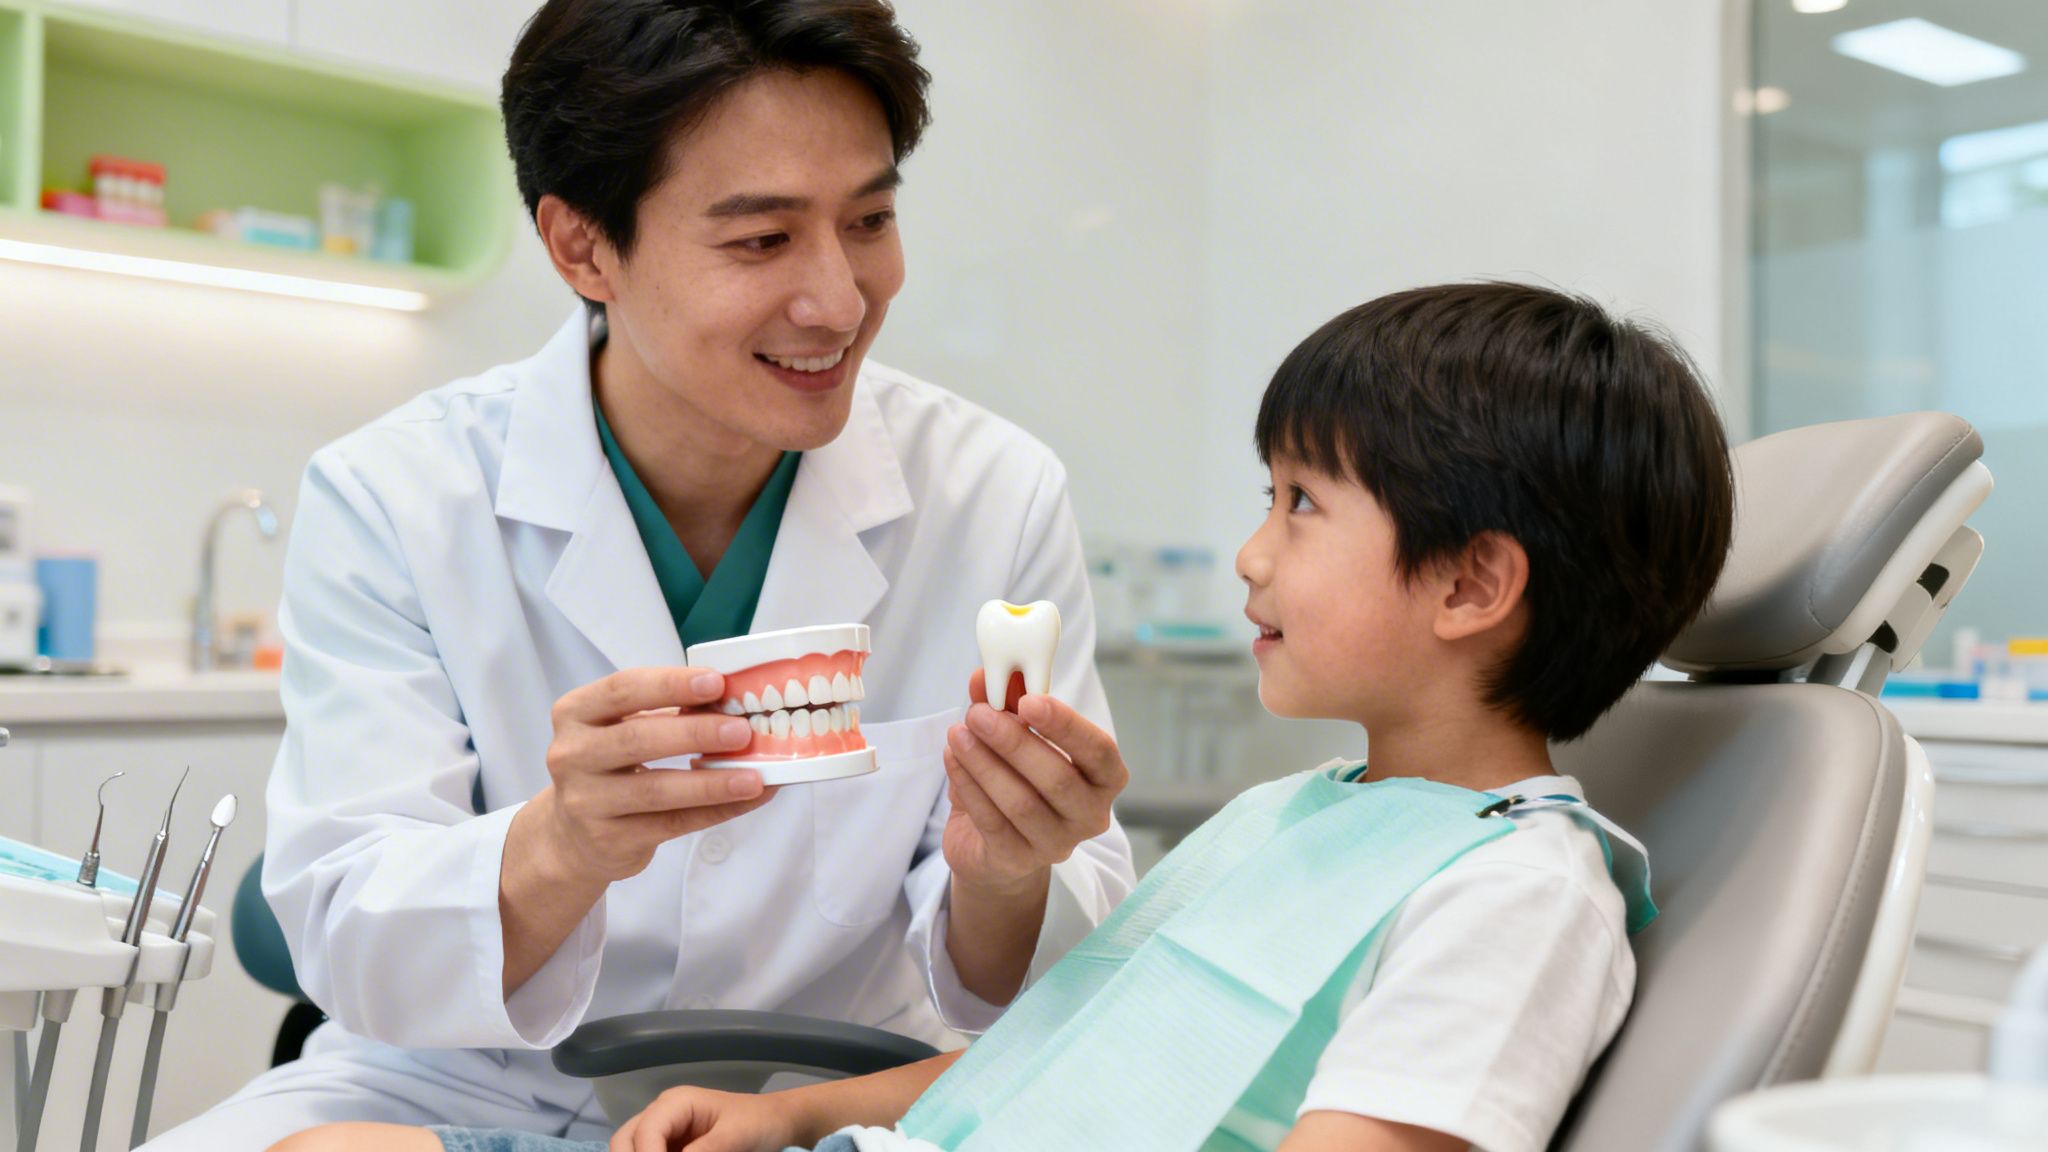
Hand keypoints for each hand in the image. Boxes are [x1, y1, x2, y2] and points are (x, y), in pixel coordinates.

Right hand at [532, 666, 779, 885]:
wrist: (573, 834)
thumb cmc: (609, 767)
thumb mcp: (621, 729)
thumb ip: (666, 713)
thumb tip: (732, 704)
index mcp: (576, 713)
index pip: (622, 689)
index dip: (670, 684)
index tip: (716, 682)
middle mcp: (572, 755)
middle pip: (637, 739)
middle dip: (695, 733)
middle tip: (740, 731)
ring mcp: (586, 801)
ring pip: (656, 790)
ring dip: (712, 782)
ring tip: (752, 776)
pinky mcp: (609, 839)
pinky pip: (672, 823)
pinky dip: (716, 810)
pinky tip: (745, 799)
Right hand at [609, 1086, 801, 1151]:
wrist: (775, 1124)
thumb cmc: (758, 1122)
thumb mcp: (736, 1135)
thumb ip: (706, 1151)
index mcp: (676, 1103)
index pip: (645, 1131)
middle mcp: (662, 1116)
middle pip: (624, 1141)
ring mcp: (663, 1134)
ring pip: (630, 1151)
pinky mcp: (669, 1150)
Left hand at [941, 669, 1128, 893]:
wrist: (996, 847)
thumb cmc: (1020, 781)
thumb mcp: (1016, 738)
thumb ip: (1004, 704)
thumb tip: (982, 676)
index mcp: (1104, 778)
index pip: (1100, 751)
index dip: (1067, 726)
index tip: (1029, 700)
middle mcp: (1090, 815)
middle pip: (1057, 779)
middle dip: (1014, 742)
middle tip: (978, 713)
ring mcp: (1056, 844)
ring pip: (1021, 802)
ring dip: (984, 763)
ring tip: (957, 733)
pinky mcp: (1017, 860)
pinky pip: (992, 822)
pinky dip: (969, 786)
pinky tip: (953, 758)